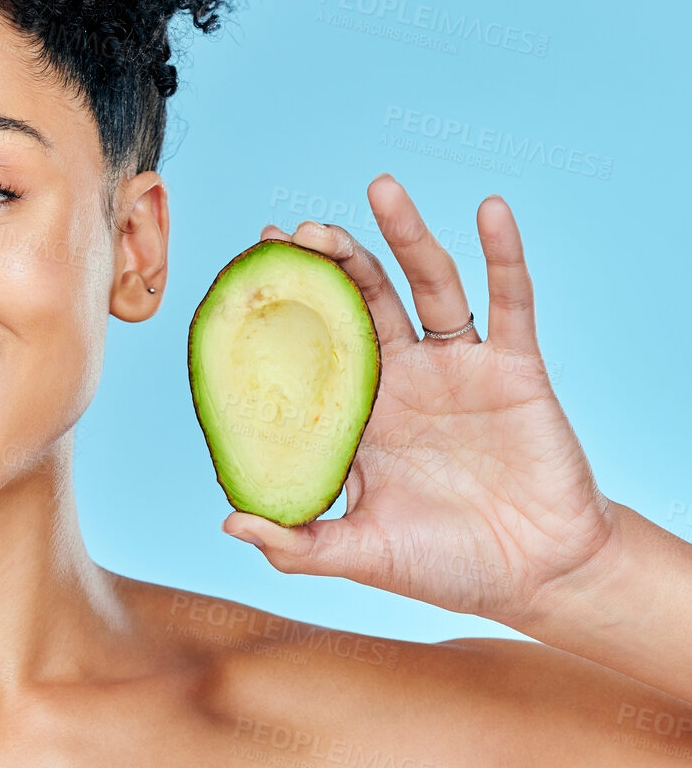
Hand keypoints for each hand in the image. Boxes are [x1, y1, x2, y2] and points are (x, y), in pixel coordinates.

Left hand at [221, 173, 615, 627]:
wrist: (537, 579)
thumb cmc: (447, 564)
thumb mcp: (364, 554)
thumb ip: (299, 543)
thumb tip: (230, 521)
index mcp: (359, 409)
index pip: (314, 338)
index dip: (289, 299)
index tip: (256, 256)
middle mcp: (403, 375)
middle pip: (362, 297)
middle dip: (332, 258)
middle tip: (300, 228)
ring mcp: (458, 367)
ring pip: (427, 284)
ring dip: (405, 234)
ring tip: (379, 187)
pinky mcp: (514, 369)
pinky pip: (510, 301)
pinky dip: (503, 254)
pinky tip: (490, 211)